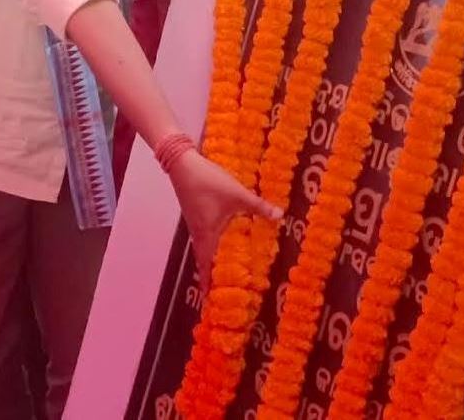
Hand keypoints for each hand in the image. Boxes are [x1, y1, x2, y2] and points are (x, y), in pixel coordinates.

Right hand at [167, 148, 281, 287]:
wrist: (183, 164)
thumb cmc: (208, 182)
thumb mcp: (237, 194)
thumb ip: (258, 206)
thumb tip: (280, 216)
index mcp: (206, 234)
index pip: (206, 265)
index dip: (207, 282)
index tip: (208, 299)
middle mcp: (198, 233)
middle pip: (203, 260)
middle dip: (211, 276)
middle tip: (220, 291)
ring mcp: (196, 223)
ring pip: (203, 248)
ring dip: (211, 260)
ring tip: (221, 272)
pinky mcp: (196, 214)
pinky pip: (204, 237)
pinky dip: (212, 246)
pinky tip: (222, 242)